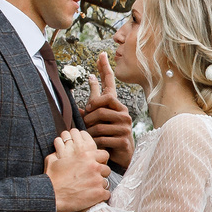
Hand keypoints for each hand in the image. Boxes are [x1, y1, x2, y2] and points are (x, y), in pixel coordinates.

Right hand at [46, 129, 110, 211]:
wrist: (51, 195)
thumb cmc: (51, 178)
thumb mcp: (53, 159)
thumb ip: (61, 151)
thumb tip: (59, 147)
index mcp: (86, 156)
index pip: (104, 155)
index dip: (100, 161)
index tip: (95, 166)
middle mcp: (94, 166)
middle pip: (106, 169)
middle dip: (101, 174)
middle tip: (92, 179)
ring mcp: (98, 180)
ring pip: (106, 182)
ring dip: (100, 186)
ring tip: (90, 190)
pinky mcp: (99, 193)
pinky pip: (106, 194)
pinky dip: (100, 197)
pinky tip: (92, 197)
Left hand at [79, 52, 133, 172]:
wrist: (120, 156)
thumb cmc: (108, 135)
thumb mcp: (97, 119)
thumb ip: (93, 105)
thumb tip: (88, 84)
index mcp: (115, 105)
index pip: (110, 84)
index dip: (105, 69)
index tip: (101, 55)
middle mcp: (123, 113)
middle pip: (100, 106)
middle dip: (89, 117)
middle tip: (87, 124)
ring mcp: (125, 126)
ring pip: (99, 124)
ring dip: (90, 131)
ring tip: (92, 136)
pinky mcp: (123, 139)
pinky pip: (102, 137)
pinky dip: (95, 142)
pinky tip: (97, 145)